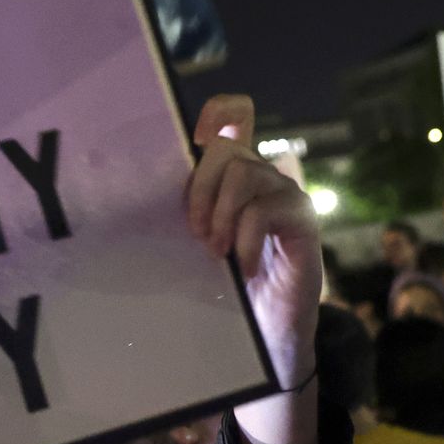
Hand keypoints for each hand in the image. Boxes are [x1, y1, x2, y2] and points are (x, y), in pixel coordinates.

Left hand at [188, 94, 321, 379]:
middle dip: (201, 190)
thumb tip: (140, 193)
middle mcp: (264, 177)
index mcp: (237, 176)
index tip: (196, 135)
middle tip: (198, 233)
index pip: (236, 116)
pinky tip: (243, 266)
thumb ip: (191, 211)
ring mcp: (286, 196)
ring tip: (217, 251)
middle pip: (225, 149)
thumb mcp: (201, 242)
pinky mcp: (302, 220)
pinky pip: (264, 211)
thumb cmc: (230, 287)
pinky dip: (245, 239)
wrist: (269, 332)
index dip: (218, 111)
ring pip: (243, 174)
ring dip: (221, 215)